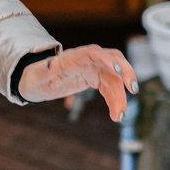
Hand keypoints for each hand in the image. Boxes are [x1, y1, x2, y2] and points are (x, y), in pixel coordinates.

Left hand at [17, 45, 137, 121]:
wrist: (38, 81)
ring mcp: (93, 68)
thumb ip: (46, 71)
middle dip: (126, 72)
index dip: (108, 60)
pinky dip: (116, 100)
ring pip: (114, 78)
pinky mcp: (95, 78)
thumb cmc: (36, 78)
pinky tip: (116, 114)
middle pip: (113, 60)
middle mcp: (86, 59)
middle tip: (132, 89)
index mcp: (73, 56)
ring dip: (120, 96)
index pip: (94, 52)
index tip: (118, 72)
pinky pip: (111, 87)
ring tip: (119, 116)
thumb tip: (52, 63)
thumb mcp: (37, 77)